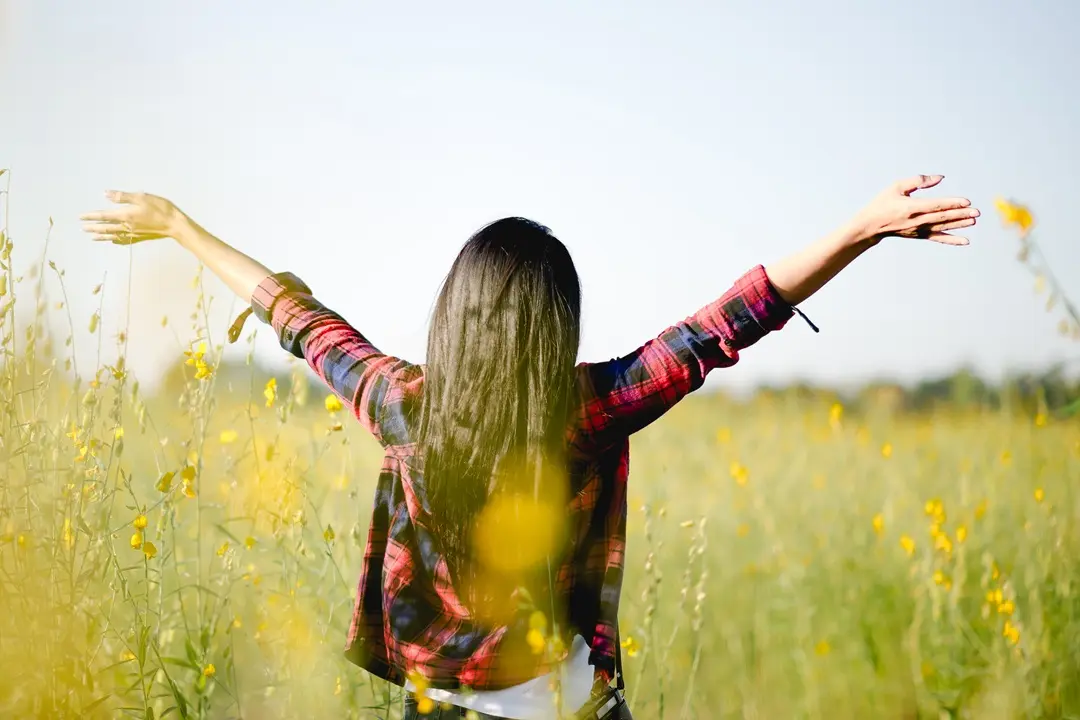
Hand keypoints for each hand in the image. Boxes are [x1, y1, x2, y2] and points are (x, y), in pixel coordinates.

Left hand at [80, 191, 185, 244]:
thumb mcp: (142, 197)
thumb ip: (122, 196)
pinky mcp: (140, 237)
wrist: (175, 225)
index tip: (81, 217)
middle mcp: (126, 226)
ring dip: (101, 236)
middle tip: (83, 228)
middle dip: (93, 227)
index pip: (103, 216)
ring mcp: (133, 234)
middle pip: (105, 228)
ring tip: (92, 237)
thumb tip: (105, 194)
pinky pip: (124, 240)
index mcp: (125, 215)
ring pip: (113, 235)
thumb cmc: (160, 209)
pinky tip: (113, 241)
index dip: (91, 216)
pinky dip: (116, 241)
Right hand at [850, 175, 978, 246]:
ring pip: (943, 227)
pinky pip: (938, 238)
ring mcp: (919, 230)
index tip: (966, 201)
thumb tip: (940, 178)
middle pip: (942, 217)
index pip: (936, 205)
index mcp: (911, 207)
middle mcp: (916, 221)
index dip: (952, 203)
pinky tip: (965, 241)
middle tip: (977, 212)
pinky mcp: (919, 235)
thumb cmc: (883, 203)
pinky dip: (952, 240)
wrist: (870, 225)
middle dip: (961, 214)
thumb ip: (918, 181)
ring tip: (974, 220)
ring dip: (959, 224)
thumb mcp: (897, 186)